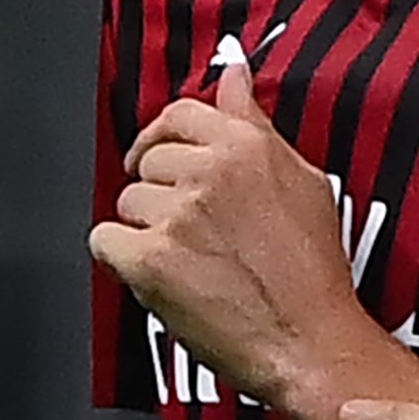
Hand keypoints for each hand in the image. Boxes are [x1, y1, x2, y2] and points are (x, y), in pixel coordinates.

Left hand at [92, 49, 366, 412]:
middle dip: (162, 193)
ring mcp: (176, 216)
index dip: (164, 137)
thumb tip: (235, 76)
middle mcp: (208, 174)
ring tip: (187, 260)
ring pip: (127, 203)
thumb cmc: (313, 275)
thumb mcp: (304, 184)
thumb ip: (257, 126)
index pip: (179, 115)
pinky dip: (122, 261)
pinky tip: (158, 276)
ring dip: (146, 230)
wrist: (310, 343)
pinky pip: (104, 242)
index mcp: (245, 148)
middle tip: (191, 228)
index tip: (160, 154)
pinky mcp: (149, 260)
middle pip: (149, 162)